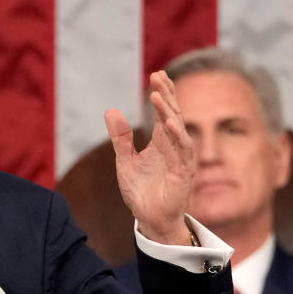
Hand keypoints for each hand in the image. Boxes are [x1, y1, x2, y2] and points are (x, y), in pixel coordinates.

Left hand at [104, 70, 193, 245]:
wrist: (149, 219)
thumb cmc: (141, 190)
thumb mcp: (124, 160)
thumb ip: (120, 137)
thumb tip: (110, 110)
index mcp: (162, 142)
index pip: (165, 112)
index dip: (163, 93)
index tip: (157, 74)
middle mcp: (174, 147)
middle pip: (174, 115)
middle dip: (167, 95)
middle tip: (159, 76)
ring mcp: (180, 160)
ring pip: (178, 131)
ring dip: (169, 113)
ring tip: (158, 96)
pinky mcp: (182, 175)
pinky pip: (180, 153)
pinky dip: (174, 138)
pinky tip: (166, 124)